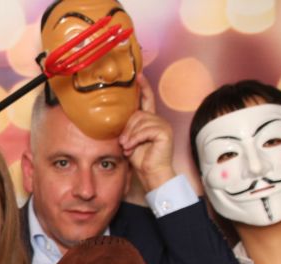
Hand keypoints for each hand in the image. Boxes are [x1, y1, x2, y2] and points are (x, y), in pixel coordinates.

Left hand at [117, 76, 175, 191]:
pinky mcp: (165, 132)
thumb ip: (126, 126)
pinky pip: (145, 130)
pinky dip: (135, 139)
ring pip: (140, 122)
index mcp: (149, 119)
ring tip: (128, 147)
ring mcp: (163, 125)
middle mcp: (158, 119)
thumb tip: (115, 118)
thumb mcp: (128, 138)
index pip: (146, 99)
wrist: (150, 172)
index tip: (137, 75)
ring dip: (130, 136)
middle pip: (137, 114)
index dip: (143, 87)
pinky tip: (132, 147)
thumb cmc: (139, 157)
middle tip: (124, 143)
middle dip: (127, 129)